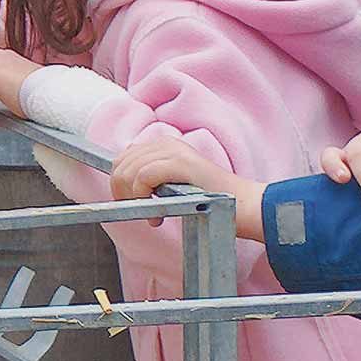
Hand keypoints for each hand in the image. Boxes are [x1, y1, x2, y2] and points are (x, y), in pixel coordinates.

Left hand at [110, 137, 266, 236]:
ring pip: (128, 172)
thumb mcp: (172, 185)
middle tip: (141, 212)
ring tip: (154, 217)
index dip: (118, 183)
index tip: (128, 204)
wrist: (242, 205)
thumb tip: (120, 186)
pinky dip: (143, 198)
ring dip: (134, 200)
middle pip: (120, 165)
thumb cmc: (209, 200)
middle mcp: (166, 143)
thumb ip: (149, 179)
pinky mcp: (180, 163)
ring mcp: (173, 151)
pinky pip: (142, 177)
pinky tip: (158, 216)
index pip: (121, 158)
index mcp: (163, 145)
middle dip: (122, 193)